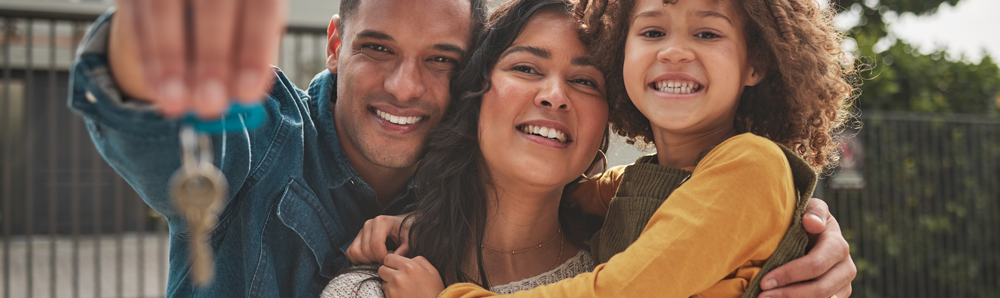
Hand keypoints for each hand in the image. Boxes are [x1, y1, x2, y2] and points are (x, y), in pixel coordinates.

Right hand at [110, 0, 286, 118]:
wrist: (189, 1)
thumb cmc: (234, 17)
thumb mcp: (252, 27)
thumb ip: (250, 54)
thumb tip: (244, 95)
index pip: (261, 6)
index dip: (255, 49)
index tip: (249, 92)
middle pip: (214, 4)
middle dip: (212, 57)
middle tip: (210, 103)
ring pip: (164, 8)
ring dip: (170, 60)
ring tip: (176, 103)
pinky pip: (136, 16)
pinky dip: (146, 55)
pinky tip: (157, 88)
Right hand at [346, 214, 410, 263]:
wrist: (404, 225)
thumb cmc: (408, 232)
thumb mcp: (410, 240)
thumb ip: (404, 249)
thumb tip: (394, 258)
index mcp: (381, 222)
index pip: (375, 244)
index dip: (382, 257)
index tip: (391, 260)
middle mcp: (368, 224)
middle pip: (365, 250)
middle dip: (376, 260)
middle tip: (388, 259)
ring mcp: (361, 230)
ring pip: (355, 252)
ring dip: (367, 260)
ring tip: (381, 257)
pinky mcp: (357, 238)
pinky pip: (350, 252)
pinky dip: (359, 259)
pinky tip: (373, 258)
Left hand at [379, 254, 442, 297]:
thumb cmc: (434, 291)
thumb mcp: (432, 271)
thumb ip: (419, 260)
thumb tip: (408, 258)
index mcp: (409, 267)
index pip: (388, 258)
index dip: (392, 261)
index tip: (397, 265)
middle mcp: (398, 277)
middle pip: (382, 269)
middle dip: (388, 271)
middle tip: (397, 275)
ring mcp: (393, 290)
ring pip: (383, 280)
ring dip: (389, 282)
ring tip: (402, 286)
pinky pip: (385, 291)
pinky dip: (391, 292)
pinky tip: (402, 293)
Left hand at [758, 198, 856, 297]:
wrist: (816, 233)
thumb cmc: (808, 219)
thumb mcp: (811, 208)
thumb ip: (814, 211)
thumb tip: (811, 223)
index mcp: (838, 247)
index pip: (815, 265)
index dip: (789, 275)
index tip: (764, 282)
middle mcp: (846, 269)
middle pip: (819, 289)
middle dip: (788, 295)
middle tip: (762, 297)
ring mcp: (843, 286)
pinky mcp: (837, 297)